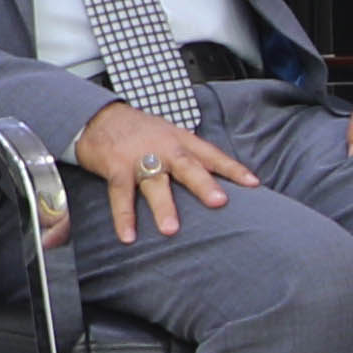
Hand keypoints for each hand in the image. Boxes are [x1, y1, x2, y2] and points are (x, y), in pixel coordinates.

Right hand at [68, 101, 258, 242]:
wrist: (99, 116)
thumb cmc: (141, 131)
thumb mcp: (170, 136)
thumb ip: (191, 157)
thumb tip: (217, 183)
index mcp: (181, 140)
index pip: (212, 154)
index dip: (232, 169)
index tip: (253, 184)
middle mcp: (164, 148)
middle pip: (187, 166)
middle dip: (203, 184)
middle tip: (219, 202)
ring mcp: (139, 158)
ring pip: (154, 184)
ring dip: (163, 207)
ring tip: (171, 231)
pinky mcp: (116, 167)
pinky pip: (121, 195)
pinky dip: (124, 216)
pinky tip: (128, 236)